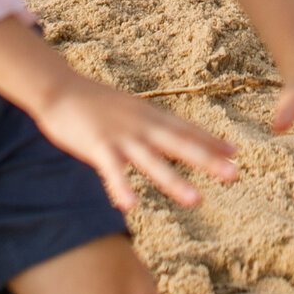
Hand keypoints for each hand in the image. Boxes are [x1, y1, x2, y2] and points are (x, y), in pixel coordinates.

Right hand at [33, 76, 240, 210]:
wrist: (59, 88)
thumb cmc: (94, 101)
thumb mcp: (130, 108)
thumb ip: (150, 122)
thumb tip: (169, 131)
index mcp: (149, 116)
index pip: (186, 129)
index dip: (211, 141)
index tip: (235, 153)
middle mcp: (141, 125)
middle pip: (179, 144)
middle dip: (207, 160)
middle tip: (234, 175)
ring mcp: (120, 136)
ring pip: (151, 161)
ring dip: (174, 181)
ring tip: (196, 200)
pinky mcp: (97, 146)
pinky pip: (111, 170)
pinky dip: (120, 186)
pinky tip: (130, 206)